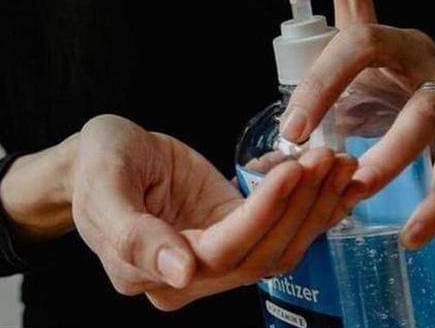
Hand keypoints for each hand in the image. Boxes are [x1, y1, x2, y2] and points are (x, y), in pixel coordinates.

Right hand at [70, 115, 355, 309]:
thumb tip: (179, 273)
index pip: (222, 252)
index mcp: (150, 271)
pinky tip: (339, 181)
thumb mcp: (104, 188)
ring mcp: (214, 257)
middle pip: (260, 253)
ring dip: (314, 207)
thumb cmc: (95, 167)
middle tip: (326, 157)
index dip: (262, 214)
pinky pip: (279, 229)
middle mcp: (188, 277)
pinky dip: (312, 207)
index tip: (293, 170)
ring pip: (278, 246)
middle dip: (300, 206)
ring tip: (340, 162)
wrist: (99, 159)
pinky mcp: (231, 233)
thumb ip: (133, 234)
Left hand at [276, 0, 434, 248]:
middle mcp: (415, 48)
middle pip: (368, 42)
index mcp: (378, 38)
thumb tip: (263, 161)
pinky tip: (410, 231)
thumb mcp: (355, 101)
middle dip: (326, 87)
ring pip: (420, 112)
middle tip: (297, 135)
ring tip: (356, 187)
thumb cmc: (398, 108)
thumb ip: (312, 122)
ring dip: (385, 155)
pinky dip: (432, 205)